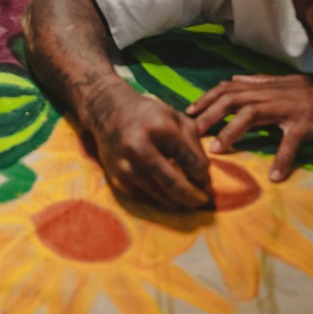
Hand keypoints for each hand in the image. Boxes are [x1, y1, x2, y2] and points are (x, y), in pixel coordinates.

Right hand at [86, 83, 211, 208]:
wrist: (107, 112)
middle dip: (194, 197)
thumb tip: (204, 178)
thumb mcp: (175, 118)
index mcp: (161, 128)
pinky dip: (158, 197)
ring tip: (187, 200)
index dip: (204, 177)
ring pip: (160, 194)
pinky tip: (166, 193)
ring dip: (178, 200)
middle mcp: (140, 146)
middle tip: (203, 201)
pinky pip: (144, 196)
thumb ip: (194, 144)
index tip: (206, 181)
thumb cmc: (148, 115)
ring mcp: (125, 164)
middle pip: (176, 185)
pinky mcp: (116, 177)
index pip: (193, 163)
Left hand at [187, 74, 312, 181]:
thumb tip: (232, 78)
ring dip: (232, 132)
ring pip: (252, 115)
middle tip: (191, 133)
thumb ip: (256, 81)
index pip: (227, 88)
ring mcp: (289, 108)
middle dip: (209, 115)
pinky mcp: (307, 124)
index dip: (205, 98)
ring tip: (216, 150)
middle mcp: (272, 94)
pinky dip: (282, 158)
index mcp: (265, 86)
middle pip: (232, 99)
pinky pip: (291, 142)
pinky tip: (275, 176)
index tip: (187, 112)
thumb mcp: (283, 82)